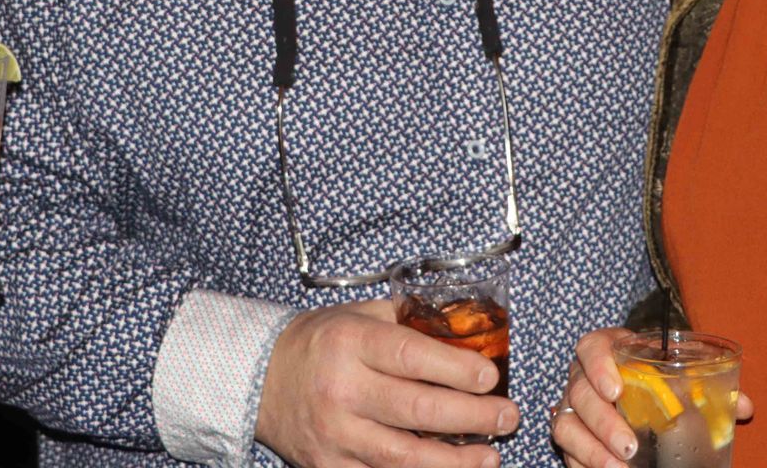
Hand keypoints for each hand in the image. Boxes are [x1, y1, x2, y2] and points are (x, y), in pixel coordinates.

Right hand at [255, 300, 517, 467]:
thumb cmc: (319, 342)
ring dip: (455, 461)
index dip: (456, 368)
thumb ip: (407, 320)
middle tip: (507, 416)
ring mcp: (335, 434)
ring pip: (404, 457)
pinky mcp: (329, 466)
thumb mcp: (358, 315)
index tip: (491, 376)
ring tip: (491, 456)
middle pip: (418, 410)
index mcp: (350, 343)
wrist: (259, 379)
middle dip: (472, 416)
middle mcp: (341, 389)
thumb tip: (466, 328)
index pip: (411, 356)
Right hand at [550, 329, 752, 467]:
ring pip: (566, 425)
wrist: (638, 390)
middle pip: (579, 393)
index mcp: (608, 350)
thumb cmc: (659, 377)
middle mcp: (583, 377)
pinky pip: (567, 451)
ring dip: (592, 450)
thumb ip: (709, 385)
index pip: (591, 347)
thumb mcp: (681, 373)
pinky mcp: (571, 434)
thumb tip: (744, 406)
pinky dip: (584, 464)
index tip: (617, 388)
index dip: (598, 365)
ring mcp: (573, 407)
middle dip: (603, 422)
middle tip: (630, 446)